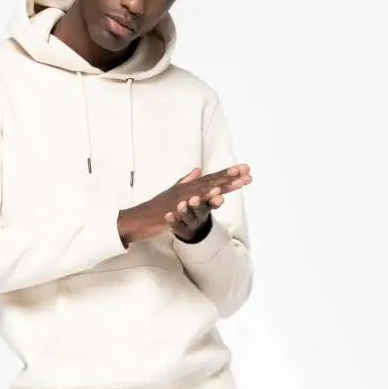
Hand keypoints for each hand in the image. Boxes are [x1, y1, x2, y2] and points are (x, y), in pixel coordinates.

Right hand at [117, 164, 251, 246]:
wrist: (139, 218)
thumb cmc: (157, 209)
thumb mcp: (173, 194)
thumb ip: (186, 181)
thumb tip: (198, 170)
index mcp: (189, 187)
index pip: (212, 178)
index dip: (229, 173)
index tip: (245, 169)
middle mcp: (187, 188)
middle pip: (213, 180)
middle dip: (231, 175)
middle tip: (248, 171)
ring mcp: (182, 197)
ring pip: (206, 189)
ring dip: (222, 184)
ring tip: (239, 181)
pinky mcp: (177, 207)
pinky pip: (195, 202)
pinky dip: (206, 198)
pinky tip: (217, 195)